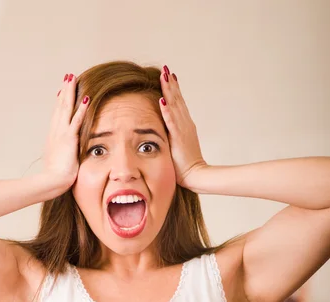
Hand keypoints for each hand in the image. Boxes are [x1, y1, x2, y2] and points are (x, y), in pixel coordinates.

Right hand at [42, 73, 89, 189]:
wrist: (51, 182)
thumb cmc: (55, 177)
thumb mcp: (58, 163)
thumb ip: (61, 156)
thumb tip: (62, 156)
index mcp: (53, 138)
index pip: (57, 116)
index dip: (60, 102)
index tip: (62, 91)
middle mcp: (55, 132)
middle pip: (60, 107)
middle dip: (64, 92)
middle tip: (68, 77)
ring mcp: (61, 134)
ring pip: (66, 109)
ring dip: (70, 93)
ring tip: (73, 78)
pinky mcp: (69, 139)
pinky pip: (76, 121)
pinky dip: (81, 109)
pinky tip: (86, 98)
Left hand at [159, 66, 208, 188]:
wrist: (196, 175)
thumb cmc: (186, 165)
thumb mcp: (180, 145)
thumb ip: (174, 135)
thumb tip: (166, 130)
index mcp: (185, 125)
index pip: (179, 104)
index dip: (174, 89)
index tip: (169, 76)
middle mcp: (185, 124)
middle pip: (178, 99)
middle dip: (171, 84)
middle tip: (166, 69)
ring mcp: (183, 129)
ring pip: (175, 105)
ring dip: (169, 90)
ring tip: (164, 75)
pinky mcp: (179, 137)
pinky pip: (171, 121)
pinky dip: (167, 110)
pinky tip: (162, 99)